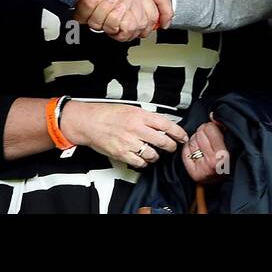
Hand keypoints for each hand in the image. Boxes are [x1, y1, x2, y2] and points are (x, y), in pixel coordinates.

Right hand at [61, 101, 188, 168]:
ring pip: (153, 155)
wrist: (88, 122)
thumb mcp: (129, 109)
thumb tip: (161, 124)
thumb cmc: (106, 114)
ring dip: (156, 156)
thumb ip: (145, 117)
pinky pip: (140, 163)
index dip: (178, 132)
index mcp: (139, 115)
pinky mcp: (122, 154)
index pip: (166, 124)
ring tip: (153, 153)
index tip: (183, 137)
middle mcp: (136, 129)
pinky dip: (144, 162)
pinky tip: (142, 158)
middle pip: (162, 141)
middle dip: (171, 146)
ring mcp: (129, 142)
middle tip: (171, 147)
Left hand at [181, 117, 226, 183]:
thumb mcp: (230, 142)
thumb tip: (212, 115)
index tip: (214, 131)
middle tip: (209, 140)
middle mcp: (213, 162)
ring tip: (204, 147)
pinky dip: (189, 149)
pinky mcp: (194, 173)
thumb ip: (223, 128)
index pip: (210, 128)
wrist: (226, 180)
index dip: (211, 128)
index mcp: (224, 153)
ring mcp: (202, 168)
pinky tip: (197, 152)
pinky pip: (185, 152)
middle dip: (203, 133)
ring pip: (191, 141)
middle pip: (200, 133)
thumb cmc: (230, 160)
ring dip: (196, 140)